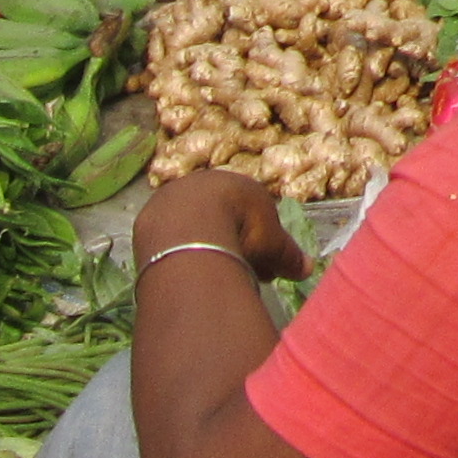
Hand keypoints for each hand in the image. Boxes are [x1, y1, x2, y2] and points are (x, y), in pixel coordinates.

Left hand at [131, 166, 308, 281]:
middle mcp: (206, 184)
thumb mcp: (274, 246)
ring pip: (192, 226)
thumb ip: (290, 256)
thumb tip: (308, 269)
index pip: (252, 214)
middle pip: (221, 218)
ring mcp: (175, 197)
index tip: (262, 268)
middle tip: (237, 271)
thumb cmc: (242, 229)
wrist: (191, 225)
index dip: (260, 242)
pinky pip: (168, 237)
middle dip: (231, 244)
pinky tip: (185, 270)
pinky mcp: (150, 216)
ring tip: (210, 273)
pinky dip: (178, 252)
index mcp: (239, 185)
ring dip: (202, 247)